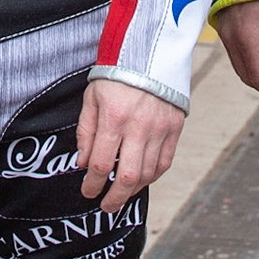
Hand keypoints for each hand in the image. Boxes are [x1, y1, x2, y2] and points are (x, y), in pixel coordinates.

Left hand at [76, 79, 185, 214]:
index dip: (92, 184)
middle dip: (115, 198)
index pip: (102, 164)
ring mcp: (161, 128)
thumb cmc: (116, 74)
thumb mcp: (92, 98)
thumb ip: (86, 131)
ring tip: (122, 194)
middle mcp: (139, 126)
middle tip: (106, 206)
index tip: (87, 192)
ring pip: (149, 173)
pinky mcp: (175, 127)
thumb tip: (83, 163)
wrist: (150, 52)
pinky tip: (142, 179)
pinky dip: (153, 176)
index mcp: (114, 117)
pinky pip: (165, 161)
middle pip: (128, 176)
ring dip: (134, 190)